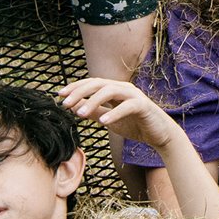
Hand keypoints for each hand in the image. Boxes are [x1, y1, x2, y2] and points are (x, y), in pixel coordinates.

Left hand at [58, 78, 179, 150]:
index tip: (59, 95)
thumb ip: (95, 111)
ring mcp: (133, 95)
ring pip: (110, 91)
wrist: (159, 134)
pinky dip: (114, 113)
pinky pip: (126, 106)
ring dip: (93, 101)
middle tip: (64, 103)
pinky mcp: (143, 105)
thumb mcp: (109, 119)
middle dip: (79, 92)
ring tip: (80, 114)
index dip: (75, 88)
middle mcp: (123, 88)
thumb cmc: (134, 124)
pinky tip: (103, 122)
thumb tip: (76, 107)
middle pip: (98, 83)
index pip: (91, 84)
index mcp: (114, 89)